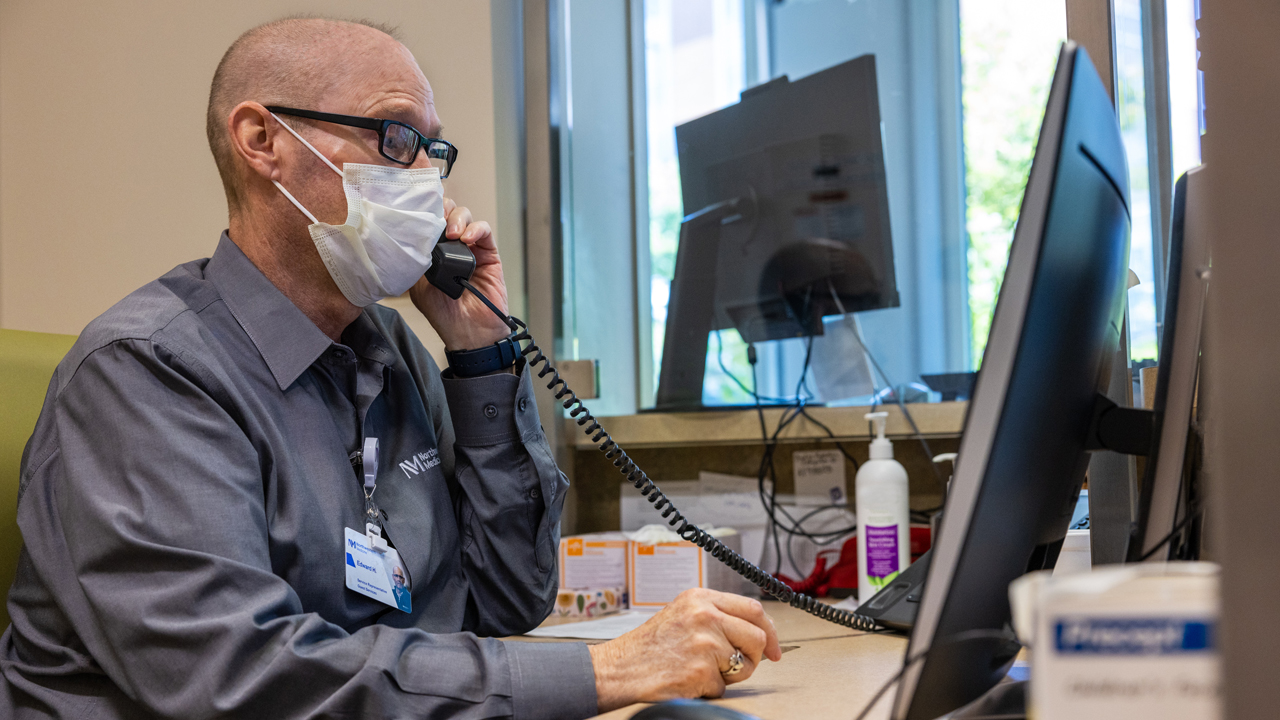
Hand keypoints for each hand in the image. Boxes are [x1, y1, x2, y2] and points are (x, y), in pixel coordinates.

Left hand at [409, 199, 511, 350]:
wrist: (469, 332)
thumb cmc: (444, 314)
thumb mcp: (419, 284)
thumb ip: (419, 259)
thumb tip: (417, 234)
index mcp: (432, 252)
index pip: (429, 222)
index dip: (426, 212)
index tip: (419, 213)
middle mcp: (451, 247)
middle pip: (447, 212)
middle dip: (442, 210)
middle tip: (437, 220)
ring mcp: (471, 249)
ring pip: (465, 216)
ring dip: (458, 219)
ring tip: (452, 234)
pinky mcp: (489, 254)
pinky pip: (484, 231)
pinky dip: (476, 229)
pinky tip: (467, 239)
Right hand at [588, 589, 782, 712]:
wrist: (620, 668)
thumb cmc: (649, 645)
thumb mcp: (682, 613)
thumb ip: (716, 615)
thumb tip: (754, 630)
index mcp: (701, 598)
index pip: (753, 608)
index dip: (770, 631)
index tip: (774, 648)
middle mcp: (705, 616)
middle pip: (756, 636)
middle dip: (753, 657)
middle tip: (737, 665)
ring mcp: (704, 643)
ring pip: (745, 664)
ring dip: (730, 675)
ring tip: (704, 670)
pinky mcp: (701, 670)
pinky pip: (725, 686)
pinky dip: (711, 689)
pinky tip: (690, 679)